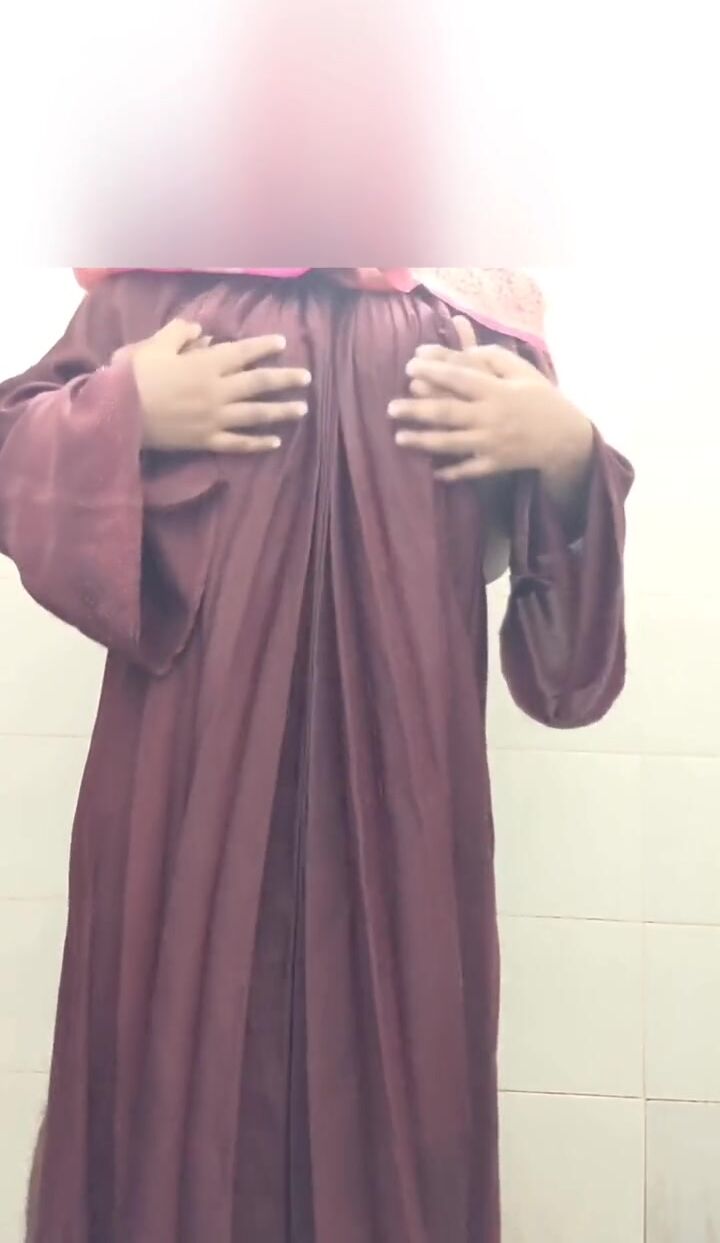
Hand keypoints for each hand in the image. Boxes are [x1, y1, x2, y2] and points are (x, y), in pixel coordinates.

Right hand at [125, 319, 311, 453]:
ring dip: (282, 411)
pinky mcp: (206, 440)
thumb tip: (201, 330)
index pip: (243, 352)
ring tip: (302, 409)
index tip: (282, 343)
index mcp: (206, 364)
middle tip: (307, 377)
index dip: (264, 347)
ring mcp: (214, 418)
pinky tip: (275, 442)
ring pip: (256, 414)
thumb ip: (180, 333)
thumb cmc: (134, 375)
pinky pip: (238, 443)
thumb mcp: (155, 345)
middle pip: (259, 383)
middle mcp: (217, 390)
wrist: (118, 413)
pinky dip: (258, 443)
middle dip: (285, 379)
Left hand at [389, 316, 591, 484]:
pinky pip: (469, 470)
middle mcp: (492, 417)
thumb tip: (463, 350)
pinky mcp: (496, 464)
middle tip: (390, 407)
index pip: (460, 377)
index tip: (410, 365)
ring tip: (399, 437)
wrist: (565, 437)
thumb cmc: (540, 397)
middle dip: (417, 409)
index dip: (434, 370)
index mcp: (498, 390)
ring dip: (423, 441)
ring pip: (452, 443)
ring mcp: (492, 443)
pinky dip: (451, 472)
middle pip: (448, 412)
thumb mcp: (522, 370)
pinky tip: (432, 472)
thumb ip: (492, 357)